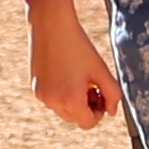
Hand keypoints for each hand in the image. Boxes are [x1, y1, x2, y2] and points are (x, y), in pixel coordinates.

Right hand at [28, 0, 118, 131]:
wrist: (51, 25)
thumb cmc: (79, 46)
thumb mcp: (101, 70)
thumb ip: (113, 94)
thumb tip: (111, 112)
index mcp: (71, 100)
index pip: (89, 123)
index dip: (99, 112)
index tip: (102, 95)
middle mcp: (53, 102)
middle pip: (76, 119)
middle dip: (87, 107)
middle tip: (92, 85)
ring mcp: (41, 96)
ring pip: (63, 110)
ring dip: (74, 101)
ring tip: (79, 78)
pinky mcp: (35, 88)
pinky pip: (53, 99)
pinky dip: (61, 93)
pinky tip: (66, 72)